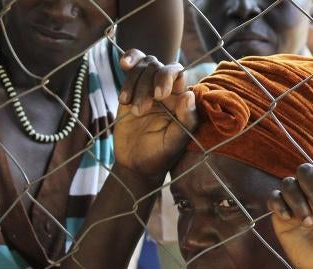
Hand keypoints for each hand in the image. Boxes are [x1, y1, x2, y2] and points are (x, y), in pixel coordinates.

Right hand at [114, 49, 197, 178]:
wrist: (136, 164)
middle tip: (141, 109)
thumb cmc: (161, 155)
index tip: (159, 95)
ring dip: (135, 83)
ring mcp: (148, 87)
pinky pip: (132, 67)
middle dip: (147, 84)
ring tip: (131, 108)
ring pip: (144, 66)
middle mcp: (167, 90)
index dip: (168, 77)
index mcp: (181, 100)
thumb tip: (189, 94)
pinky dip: (129, 60)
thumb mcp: (175, 143)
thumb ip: (185, 120)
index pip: (179, 75)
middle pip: (159, 68)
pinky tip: (124, 64)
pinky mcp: (131, 89)